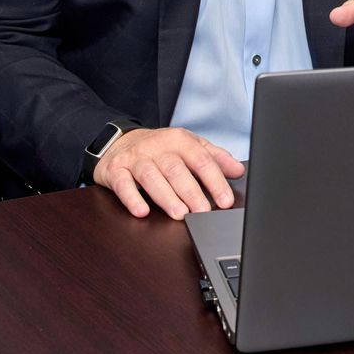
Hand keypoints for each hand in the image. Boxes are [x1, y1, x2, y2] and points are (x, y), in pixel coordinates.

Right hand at [94, 127, 243, 220]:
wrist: (120, 140)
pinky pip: (122, 183)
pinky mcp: (115, 170)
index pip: (201, 159)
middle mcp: (157, 147)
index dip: (214, 180)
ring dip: (166, 196)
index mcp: (179, 140)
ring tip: (179, 213)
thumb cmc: (160, 148)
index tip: (225, 200)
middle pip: (176, 169)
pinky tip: (141, 210)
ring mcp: (135, 158)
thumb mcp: (189, 147)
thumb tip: (238, 170)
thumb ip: (214, 157)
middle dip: (191, 191)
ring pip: (151, 176)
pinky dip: (131, 198)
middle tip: (203, 211)